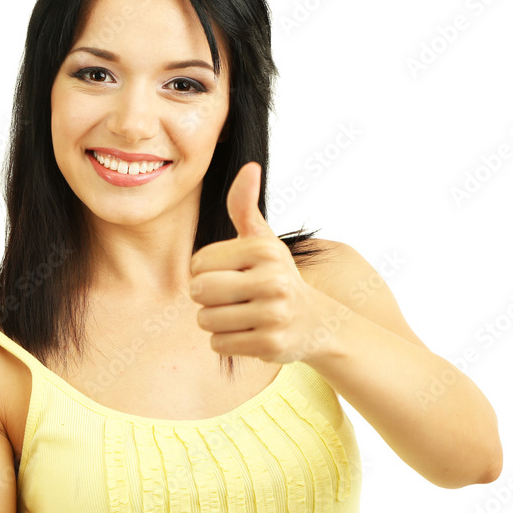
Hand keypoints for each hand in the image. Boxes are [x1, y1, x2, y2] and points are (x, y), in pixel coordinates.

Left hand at [188, 161, 331, 363]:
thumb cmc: (275, 275)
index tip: (228, 274)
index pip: (198, 263)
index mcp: (264, 250)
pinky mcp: (270, 345)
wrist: (314, 321)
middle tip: (229, 297)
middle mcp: (272, 281)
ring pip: (206, 320)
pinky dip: (225, 341)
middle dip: (206, 297)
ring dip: (215, 321)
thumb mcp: (262, 239)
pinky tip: (247, 333)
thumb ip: (245, 206)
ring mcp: (273, 315)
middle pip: (199, 291)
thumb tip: (249, 167)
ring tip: (240, 314)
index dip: (204, 271)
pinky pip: (219, 344)